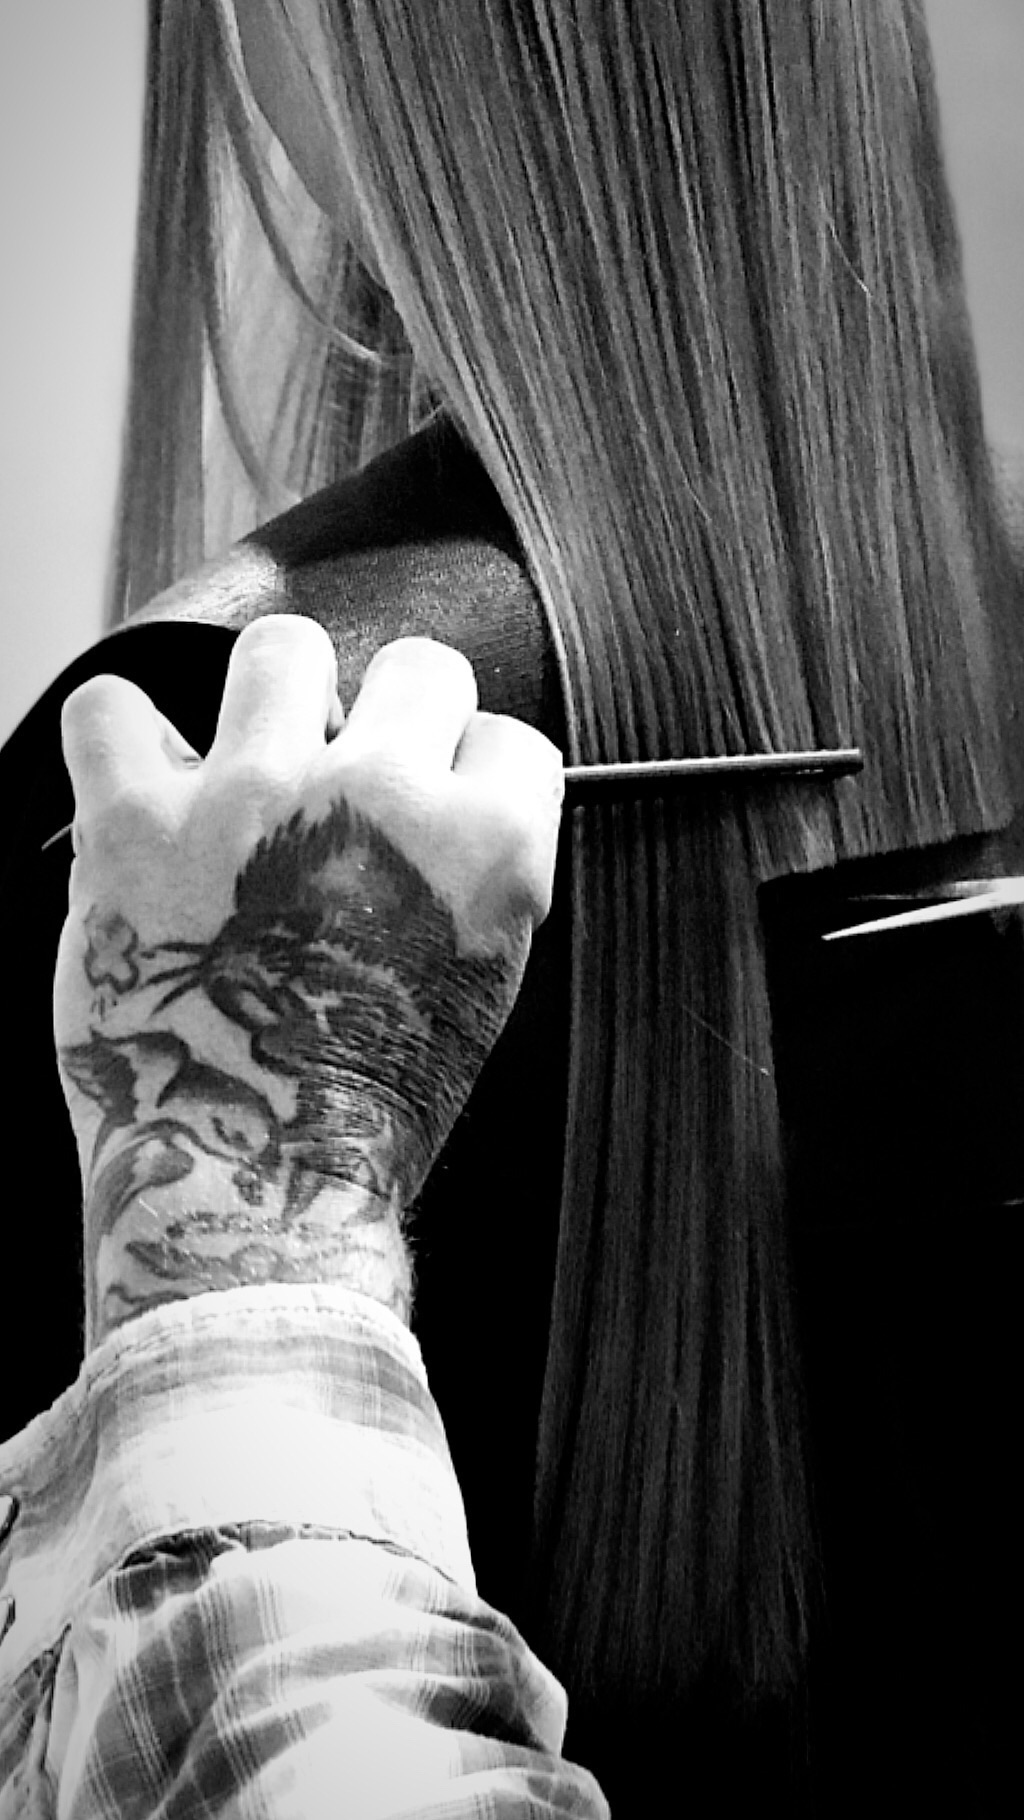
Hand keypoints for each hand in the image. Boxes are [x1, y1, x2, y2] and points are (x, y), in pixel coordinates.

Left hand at [54, 619, 562, 1341]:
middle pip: (418, 666)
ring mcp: (253, 798)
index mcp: (486, 847)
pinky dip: (122, 738)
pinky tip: (144, 782)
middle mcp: (381, 799)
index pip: (510, 738)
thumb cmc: (371, 1104)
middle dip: (393, 719)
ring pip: (280, 647)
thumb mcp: (483, 987)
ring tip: (254, 771)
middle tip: (352, 787)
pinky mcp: (138, 824)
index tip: (437, 811)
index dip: (472, 775)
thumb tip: (447, 794)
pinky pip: (112, 708)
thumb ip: (478, 875)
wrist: (256, 1191)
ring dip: (274, 702)